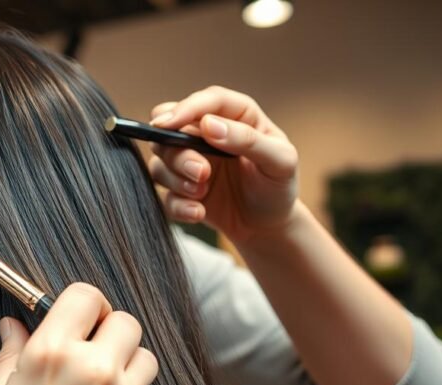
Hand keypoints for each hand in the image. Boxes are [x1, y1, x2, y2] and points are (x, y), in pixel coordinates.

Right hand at [0, 283, 162, 384]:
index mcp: (50, 354)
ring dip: (128, 368)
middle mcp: (92, 370)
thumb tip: (13, 326)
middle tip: (93, 354)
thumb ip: (11, 356)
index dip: (83, 305)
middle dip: (109, 333)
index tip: (81, 317)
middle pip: (125, 321)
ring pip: (145, 357)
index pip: (84, 296)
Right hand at [146, 86, 299, 243]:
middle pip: (170, 129)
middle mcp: (206, 135)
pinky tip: (198, 212)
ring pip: (160, 162)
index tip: (168, 124)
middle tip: (201, 172)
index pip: (204, 102)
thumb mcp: (280, 161)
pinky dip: (178, 205)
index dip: (183, 109)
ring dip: (178, 180)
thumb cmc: (278, 187)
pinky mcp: (181, 191)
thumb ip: (248, 140)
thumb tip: (209, 125)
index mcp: (234, 116)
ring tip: (203, 194)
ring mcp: (190, 162)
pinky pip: (165, 195)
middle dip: (178, 152)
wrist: (269, 226)